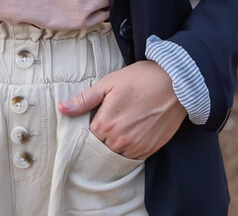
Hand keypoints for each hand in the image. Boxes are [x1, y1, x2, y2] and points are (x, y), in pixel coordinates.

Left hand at [57, 61, 186, 159]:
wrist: (175, 82)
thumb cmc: (140, 79)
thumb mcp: (109, 83)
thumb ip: (84, 100)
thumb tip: (62, 109)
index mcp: (105, 123)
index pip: (87, 137)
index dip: (89, 129)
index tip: (94, 120)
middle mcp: (119, 140)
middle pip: (100, 148)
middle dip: (100, 139)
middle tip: (108, 123)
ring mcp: (135, 147)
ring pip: (116, 156)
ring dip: (114, 146)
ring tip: (121, 128)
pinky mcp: (150, 149)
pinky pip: (132, 158)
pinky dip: (129, 150)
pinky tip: (132, 135)